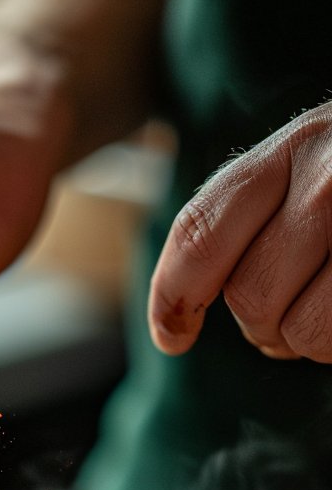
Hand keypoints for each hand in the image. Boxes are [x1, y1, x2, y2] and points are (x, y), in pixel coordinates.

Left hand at [148, 101, 331, 361]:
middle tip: (297, 308)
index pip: (201, 234)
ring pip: (301, 330)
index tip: (173, 336)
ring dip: (309, 340)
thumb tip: (174, 318)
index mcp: (291, 149)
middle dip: (264, 324)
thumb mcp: (307, 167)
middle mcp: (330, 176)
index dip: (173, 297)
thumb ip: (243, 221)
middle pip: (250, 298)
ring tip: (331, 307)